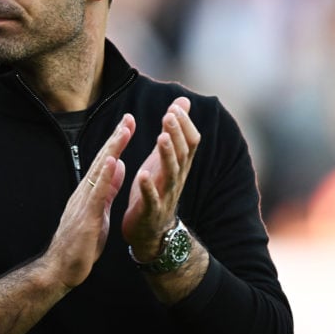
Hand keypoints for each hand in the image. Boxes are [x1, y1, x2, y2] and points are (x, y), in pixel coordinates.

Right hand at [42, 114, 133, 287]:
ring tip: (124, 130)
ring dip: (112, 149)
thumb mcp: (99, 211)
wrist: (61, 268)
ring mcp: (83, 202)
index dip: (117, 143)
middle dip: (116, 138)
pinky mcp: (86, 216)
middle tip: (129, 117)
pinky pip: (97, 192)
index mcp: (90, 191)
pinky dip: (104, 174)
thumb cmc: (79, 243)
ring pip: (99, 170)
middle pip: (102, 159)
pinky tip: (112, 160)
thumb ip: (107, 188)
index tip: (128, 124)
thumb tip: (118, 166)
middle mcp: (85, 191)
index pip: (105, 162)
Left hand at [122, 97, 199, 260]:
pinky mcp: (151, 211)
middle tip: (169, 115)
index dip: (185, 124)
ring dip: (167, 155)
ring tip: (161, 137)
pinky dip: (149, 187)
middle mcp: (176, 178)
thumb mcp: (165, 157)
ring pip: (171, 173)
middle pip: (183, 153)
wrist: (151, 231)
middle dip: (177, 133)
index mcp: (179, 165)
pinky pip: (152, 199)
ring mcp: (166, 195)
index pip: (191, 141)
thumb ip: (174, 131)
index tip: (175, 106)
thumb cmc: (156, 188)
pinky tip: (143, 174)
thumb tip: (182, 101)